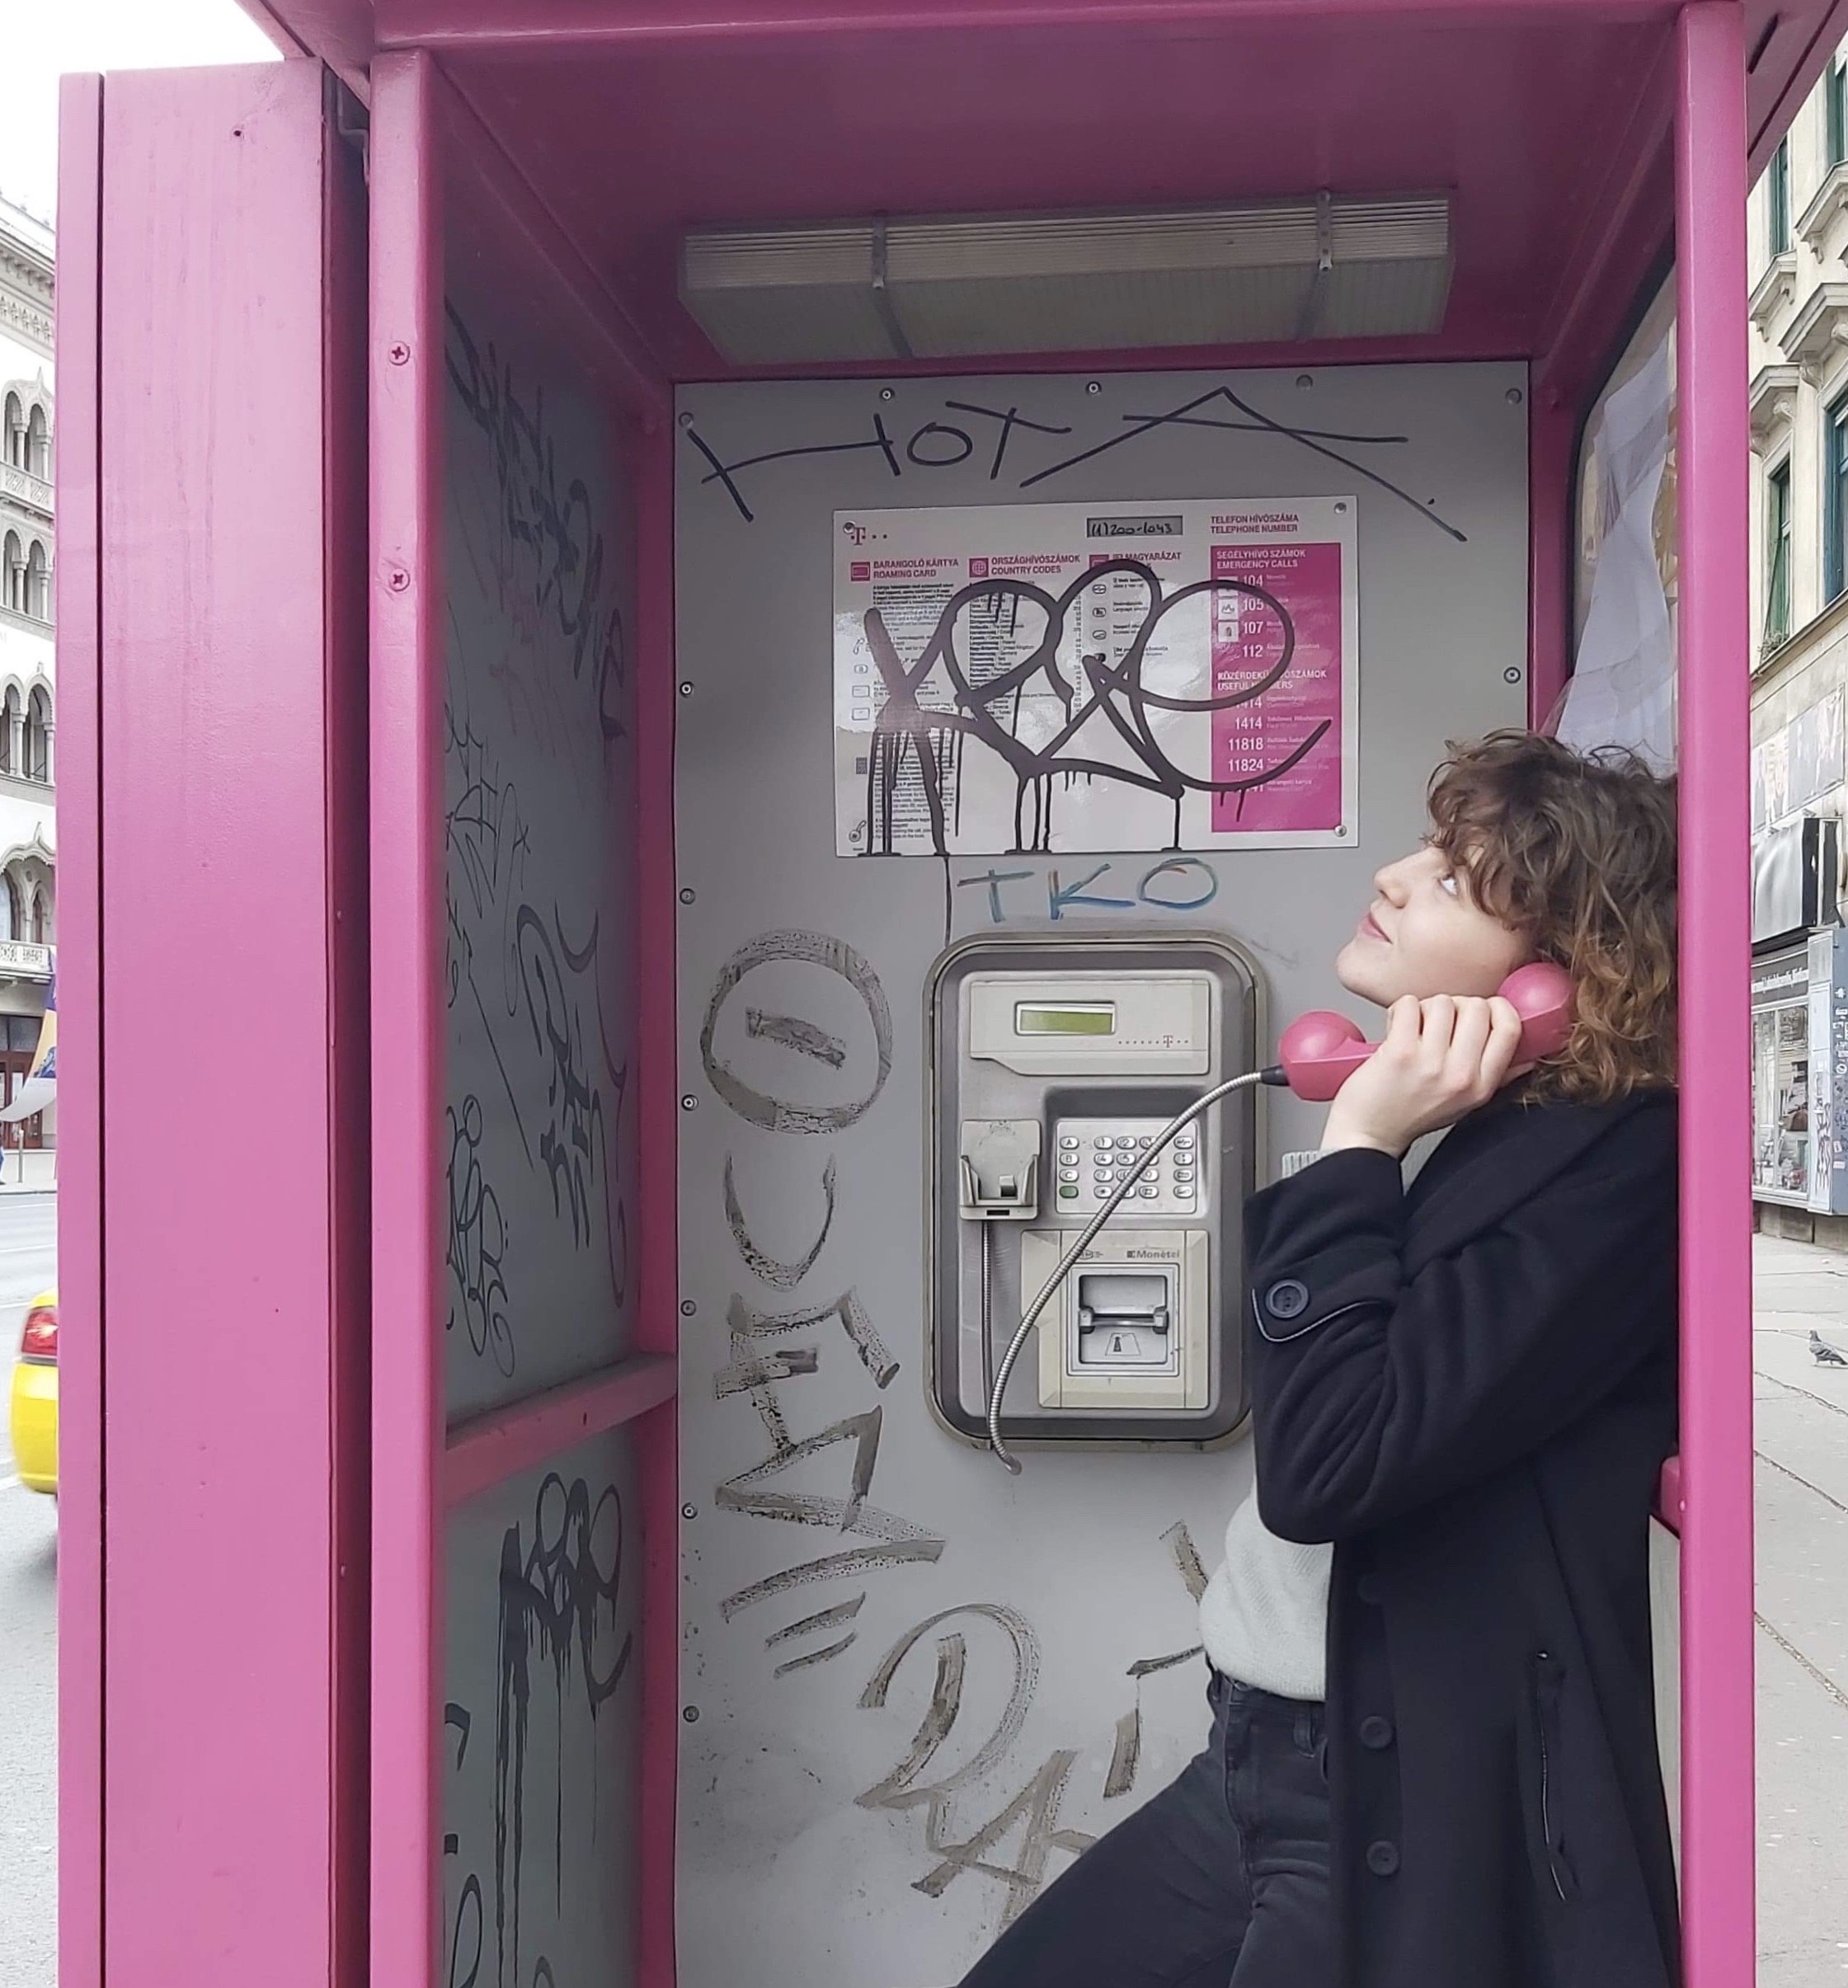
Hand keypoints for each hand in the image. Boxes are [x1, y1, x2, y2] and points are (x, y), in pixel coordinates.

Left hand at [1319, 994, 1528, 1158]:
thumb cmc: (1412, 1114)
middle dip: (1457, 1006)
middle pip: (1478, 1007)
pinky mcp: (1400, 1052)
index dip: (1497, 1008)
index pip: (1510, 1028)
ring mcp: (1431, 1063)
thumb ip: (1497, 1076)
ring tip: (1415, 1029)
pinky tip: (1397, 1028)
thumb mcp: (1466, 1102)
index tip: (1480, 1009)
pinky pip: (1410, 1004)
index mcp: (1482, 1086)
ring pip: (1443, 1002)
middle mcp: (1461, 1075)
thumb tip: (1529, 1055)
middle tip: (1438, 1023)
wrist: (1367, 1134)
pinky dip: (1401, 1010)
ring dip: (1426, 1008)